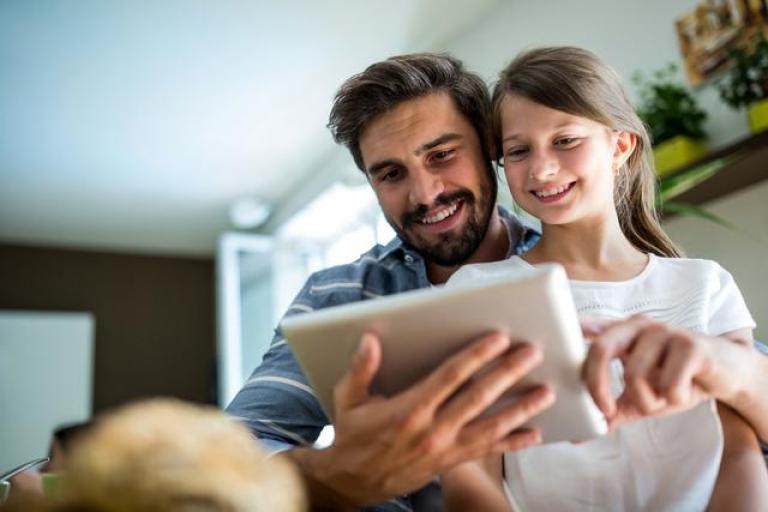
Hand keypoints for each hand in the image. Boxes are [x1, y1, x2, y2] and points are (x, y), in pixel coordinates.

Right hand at [291, 331, 553, 507]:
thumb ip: (362, 368)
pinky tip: (534, 434)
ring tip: (545, 392)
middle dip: (507, 374)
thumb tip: (370, 340)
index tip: (498, 339)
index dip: (477, 356)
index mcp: (410, 409)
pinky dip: (513, 443)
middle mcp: (433, 430)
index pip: (451, 376)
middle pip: (478, 397)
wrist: (353, 482)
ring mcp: (445, 449)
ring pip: (491, 426)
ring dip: (521, 409)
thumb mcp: (348, 399)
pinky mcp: (451, 462)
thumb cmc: (352, 436)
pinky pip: (487, 452)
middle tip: (531, 354)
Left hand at [582, 315, 719, 428]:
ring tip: (662, 399)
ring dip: (647, 400)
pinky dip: (673, 398)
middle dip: (597, 385)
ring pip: (635, 374)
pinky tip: (684, 392)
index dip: (569, 332)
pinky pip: (669, 382)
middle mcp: (638, 326)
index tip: (553, 345)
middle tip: (604, 411)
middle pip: (601, 349)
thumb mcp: (641, 397)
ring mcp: (665, 331)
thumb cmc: (676, 380)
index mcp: (621, 332)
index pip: (588, 328)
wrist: (726, 373)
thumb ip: (612, 410)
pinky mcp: (691, 344)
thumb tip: (579, 435)